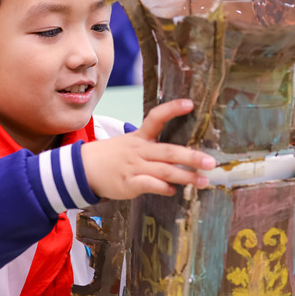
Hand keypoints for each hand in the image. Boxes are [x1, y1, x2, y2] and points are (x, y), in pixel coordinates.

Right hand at [81, 99, 216, 199]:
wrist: (84, 169)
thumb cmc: (114, 156)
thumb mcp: (131, 144)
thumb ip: (155, 148)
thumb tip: (184, 155)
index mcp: (140, 136)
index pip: (156, 117)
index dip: (172, 109)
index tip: (190, 104)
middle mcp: (139, 150)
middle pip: (168, 151)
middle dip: (191, 157)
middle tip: (211, 162)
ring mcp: (134, 167)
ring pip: (163, 171)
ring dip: (185, 177)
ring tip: (203, 181)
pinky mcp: (128, 183)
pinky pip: (149, 185)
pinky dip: (163, 188)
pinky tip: (173, 191)